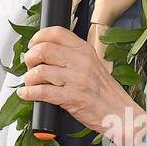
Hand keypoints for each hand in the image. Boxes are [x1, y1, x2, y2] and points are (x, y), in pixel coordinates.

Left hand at [18, 27, 146, 145]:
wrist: (119, 113)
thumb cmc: (105, 93)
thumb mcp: (93, 65)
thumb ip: (74, 57)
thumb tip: (47, 53)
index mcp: (85, 50)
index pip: (56, 33)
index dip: (38, 37)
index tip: (33, 45)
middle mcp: (81, 62)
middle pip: (44, 49)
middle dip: (30, 58)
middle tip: (29, 65)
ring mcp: (76, 80)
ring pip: (40, 71)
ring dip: (29, 78)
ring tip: (30, 82)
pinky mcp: (71, 98)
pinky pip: (42, 91)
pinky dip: (29, 93)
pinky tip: (26, 94)